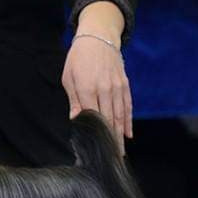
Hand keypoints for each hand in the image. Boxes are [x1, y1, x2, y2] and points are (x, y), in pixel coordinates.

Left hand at [61, 34, 132, 154]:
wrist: (98, 37)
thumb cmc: (78, 58)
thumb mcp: (69, 77)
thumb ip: (74, 100)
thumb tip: (76, 119)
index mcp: (87, 88)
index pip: (92, 118)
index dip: (95, 135)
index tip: (96, 151)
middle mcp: (104, 90)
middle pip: (108, 121)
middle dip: (110, 142)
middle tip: (111, 161)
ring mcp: (117, 87)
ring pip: (119, 116)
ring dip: (120, 136)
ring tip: (120, 154)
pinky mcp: (124, 85)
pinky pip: (127, 106)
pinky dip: (128, 122)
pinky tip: (128, 135)